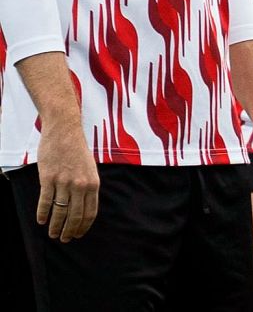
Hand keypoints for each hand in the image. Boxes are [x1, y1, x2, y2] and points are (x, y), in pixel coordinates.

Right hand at [34, 123, 98, 241]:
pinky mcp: (48, 178)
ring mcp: (64, 182)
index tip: (79, 235)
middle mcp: (80, 185)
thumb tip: (84, 206)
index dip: (84, 226)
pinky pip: (45, 201)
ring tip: (52, 235)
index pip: (90, 212)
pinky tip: (41, 221)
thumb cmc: (77, 150)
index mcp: (93, 183)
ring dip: (55, 226)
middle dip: (70, 231)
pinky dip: (42, 213)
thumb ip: (88, 186)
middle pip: (75, 216)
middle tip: (64, 239)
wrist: (65, 132)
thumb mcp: (90, 168)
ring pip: (60, 211)